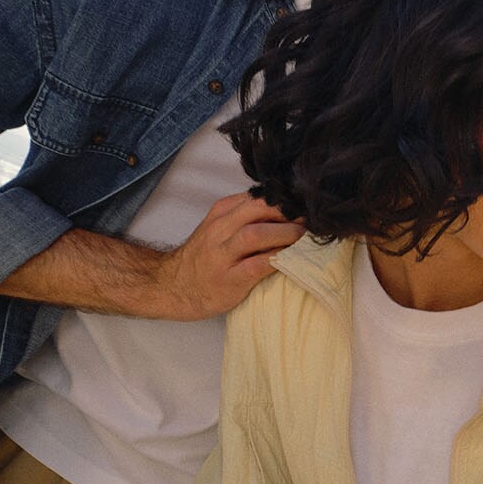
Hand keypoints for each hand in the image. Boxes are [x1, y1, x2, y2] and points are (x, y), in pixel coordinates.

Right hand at [147, 192, 303, 319]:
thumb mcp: (220, 228)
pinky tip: (291, 259)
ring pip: (256, 234)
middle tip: (310, 220)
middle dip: (287, 212)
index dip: (284, 200)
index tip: (305, 206)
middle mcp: (220, 229)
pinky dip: (277, 260)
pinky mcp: (228, 279)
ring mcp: (222, 254)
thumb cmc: (206, 257)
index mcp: (222, 212)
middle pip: (257, 208)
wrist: (172, 286)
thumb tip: (288, 210)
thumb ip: (245, 216)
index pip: (257, 196)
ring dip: (285, 234)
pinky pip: (256, 265)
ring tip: (304, 238)